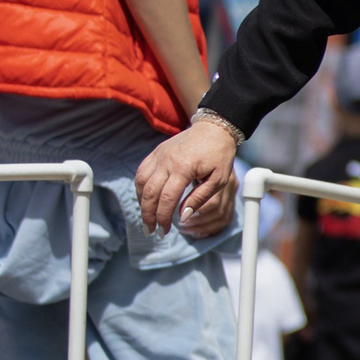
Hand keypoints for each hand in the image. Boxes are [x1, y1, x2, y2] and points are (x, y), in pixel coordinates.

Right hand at [137, 120, 239, 236]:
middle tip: (150, 231)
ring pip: (141, 183)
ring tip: (146, 218)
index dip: (162, 217)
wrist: (214, 128)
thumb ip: (199, 199)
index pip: (166, 199)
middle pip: (149, 193)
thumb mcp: (218, 180)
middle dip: (148, 215)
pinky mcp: (156, 152)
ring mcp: (159, 155)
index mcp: (183, 168)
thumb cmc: (219, 155)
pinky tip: (145, 200)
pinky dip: (140, 188)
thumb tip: (182, 217)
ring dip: (141, 203)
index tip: (164, 231)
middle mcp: (166, 161)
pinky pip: (141, 172)